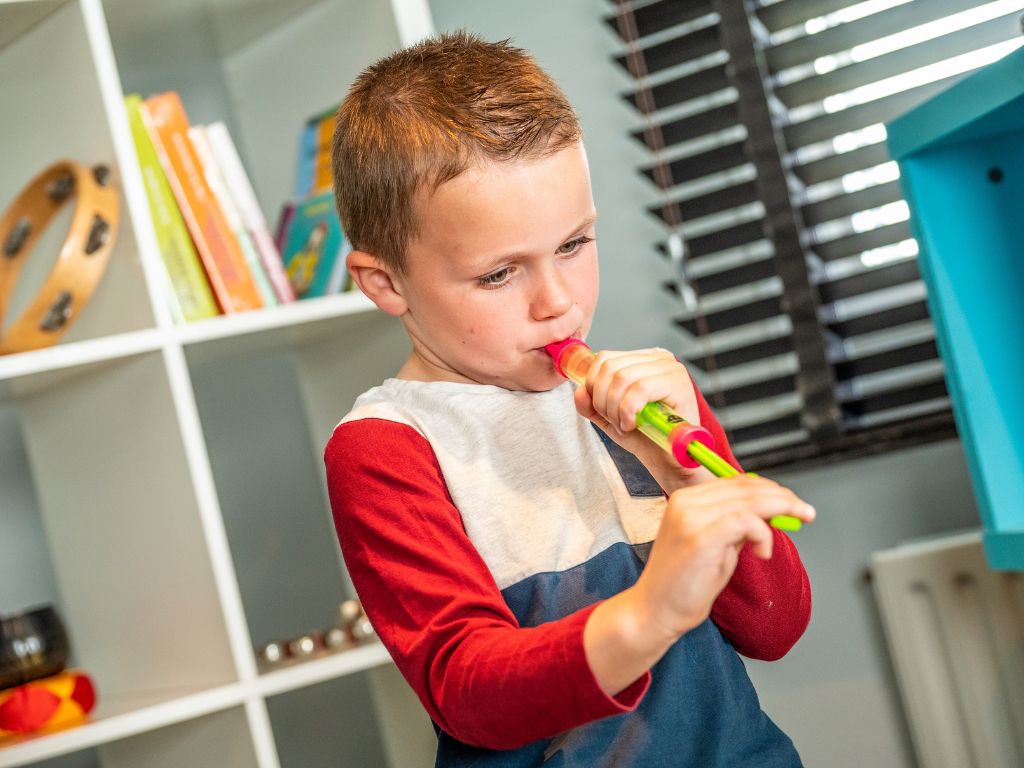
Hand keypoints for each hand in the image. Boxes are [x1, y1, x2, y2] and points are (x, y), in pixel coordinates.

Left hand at [572, 348, 707, 490]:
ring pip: (622, 378)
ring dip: (615, 408)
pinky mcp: (678, 383)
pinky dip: (628, 411)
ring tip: (624, 424)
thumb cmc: (644, 436)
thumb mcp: (608, 417)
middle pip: (610, 367)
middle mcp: (658, 358)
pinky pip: (639, 389)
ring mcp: (670, 368)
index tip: (601, 409)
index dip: (594, 385)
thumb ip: (590, 404)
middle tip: (614, 421)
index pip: (604, 358)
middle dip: (602, 400)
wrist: (668, 460)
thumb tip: (579, 391)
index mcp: (642, 360)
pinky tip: (632, 424)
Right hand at [633, 475, 815, 642]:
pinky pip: (745, 521)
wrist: (655, 610)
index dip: (769, 489)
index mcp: (686, 499)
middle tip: (805, 512)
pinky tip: (763, 552)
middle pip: (746, 487)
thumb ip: (736, 525)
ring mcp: (691, 517)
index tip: (792, 502)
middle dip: (783, 497)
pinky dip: (763, 534)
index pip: (736, 482)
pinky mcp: (700, 536)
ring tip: (794, 523)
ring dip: (780, 509)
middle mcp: (687, 502)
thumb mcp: (715, 545)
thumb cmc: (683, 583)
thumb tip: (768, 513)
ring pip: (750, 500)